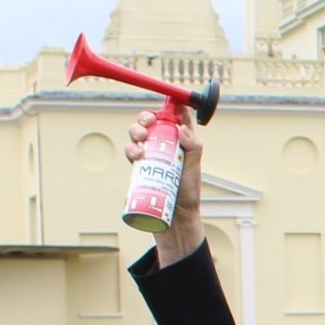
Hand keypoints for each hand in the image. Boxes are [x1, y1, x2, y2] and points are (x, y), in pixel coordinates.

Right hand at [124, 104, 204, 264]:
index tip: (167, 105)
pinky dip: (130, 149)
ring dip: (135, 133)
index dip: (169, 108)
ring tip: (141, 146)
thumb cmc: (187, 192)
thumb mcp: (194, 168)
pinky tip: (136, 154)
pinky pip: (131, 154)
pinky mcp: (139, 169)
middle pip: (149, 124)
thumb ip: (193, 147)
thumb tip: (182, 128)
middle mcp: (163, 147)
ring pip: (137, 137)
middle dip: (144, 119)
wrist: (174, 219)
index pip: (173, 119)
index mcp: (179, 142)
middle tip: (147, 125)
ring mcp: (149, 157)